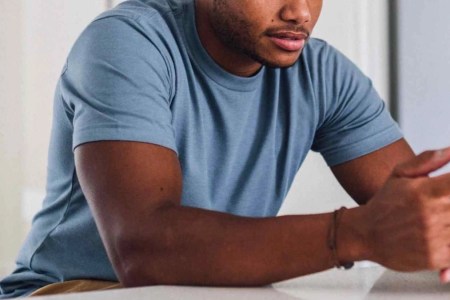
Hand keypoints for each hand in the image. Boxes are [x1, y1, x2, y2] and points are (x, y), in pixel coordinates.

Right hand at [360, 147, 449, 274]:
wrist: (364, 234)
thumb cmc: (384, 204)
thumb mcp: (399, 174)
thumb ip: (428, 160)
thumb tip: (449, 151)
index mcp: (426, 192)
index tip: (448, 189)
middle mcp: (432, 215)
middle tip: (444, 204)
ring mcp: (434, 238)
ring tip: (443, 218)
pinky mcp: (435, 258)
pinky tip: (443, 234)